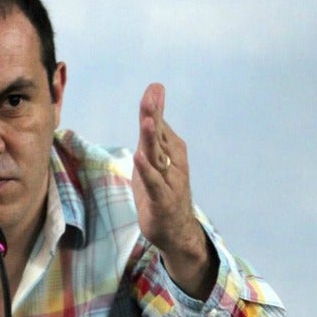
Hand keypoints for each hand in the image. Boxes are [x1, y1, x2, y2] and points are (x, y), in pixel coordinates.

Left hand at [132, 83, 215, 298]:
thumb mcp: (153, 160)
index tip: (155, 86)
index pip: (159, 125)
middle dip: (154, 114)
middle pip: (159, 136)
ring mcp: (169, 181)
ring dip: (153, 139)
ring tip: (148, 121)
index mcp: (170, 152)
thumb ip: (151, 136)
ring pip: (157, 157)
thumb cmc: (162, 191)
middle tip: (153, 93)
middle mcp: (172, 163)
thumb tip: (152, 108)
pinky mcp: (162, 200)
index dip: (155, 106)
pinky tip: (140, 157)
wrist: (177, 230)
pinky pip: (154, 183)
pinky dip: (147, 170)